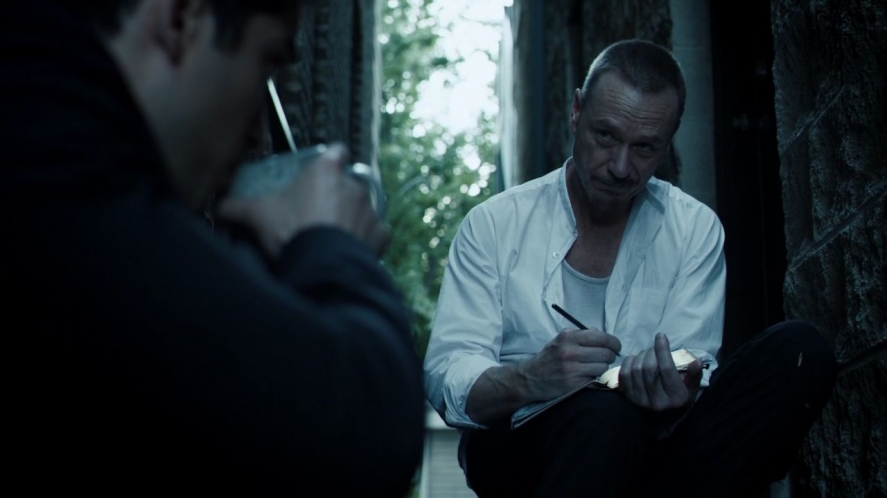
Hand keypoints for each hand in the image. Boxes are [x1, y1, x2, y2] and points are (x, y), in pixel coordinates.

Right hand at [217, 144, 390, 257]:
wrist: (320, 263)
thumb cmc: (291, 230)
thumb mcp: (258, 214)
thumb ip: (238, 207)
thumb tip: (219, 207)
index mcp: (326, 171)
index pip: (336, 152)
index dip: (330, 161)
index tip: (322, 173)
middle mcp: (353, 185)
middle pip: (347, 184)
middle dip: (335, 197)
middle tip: (315, 215)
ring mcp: (369, 210)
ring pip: (362, 208)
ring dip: (351, 218)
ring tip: (331, 236)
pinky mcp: (380, 234)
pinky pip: (377, 232)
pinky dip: (367, 238)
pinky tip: (352, 247)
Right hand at [519, 328, 620, 401]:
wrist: (531, 378)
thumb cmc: (549, 357)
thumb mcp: (562, 340)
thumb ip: (582, 335)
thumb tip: (602, 334)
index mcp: (569, 337)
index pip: (602, 337)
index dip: (614, 342)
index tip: (616, 346)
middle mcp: (570, 351)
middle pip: (605, 353)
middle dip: (610, 356)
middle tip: (607, 358)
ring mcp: (572, 368)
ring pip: (603, 367)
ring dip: (602, 367)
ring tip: (594, 367)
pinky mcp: (573, 383)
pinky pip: (594, 378)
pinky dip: (594, 377)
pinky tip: (586, 375)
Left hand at [618, 333, 702, 411]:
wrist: (664, 416)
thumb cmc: (680, 396)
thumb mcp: (692, 387)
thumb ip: (694, 375)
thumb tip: (696, 361)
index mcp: (676, 397)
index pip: (666, 369)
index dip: (662, 350)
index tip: (661, 336)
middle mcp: (657, 401)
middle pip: (648, 368)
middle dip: (650, 352)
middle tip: (653, 348)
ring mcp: (641, 401)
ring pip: (635, 370)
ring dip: (639, 356)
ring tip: (646, 354)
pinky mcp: (629, 398)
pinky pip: (624, 376)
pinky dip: (628, 363)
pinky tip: (634, 360)